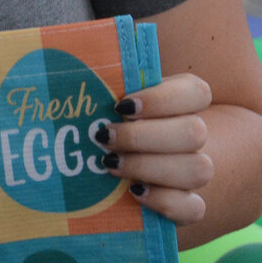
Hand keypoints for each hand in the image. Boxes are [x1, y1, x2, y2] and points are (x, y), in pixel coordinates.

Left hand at [96, 73, 216, 227]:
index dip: (163, 99)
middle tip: (104, 138)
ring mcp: (195, 171)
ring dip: (149, 167)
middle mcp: (195, 135)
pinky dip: (165, 202)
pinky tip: (134, 192)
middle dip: (144, 137)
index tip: (121, 107)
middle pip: (194, 132)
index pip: (196, 92)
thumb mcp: (108, 99)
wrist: (130, 167)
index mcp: (183, 102)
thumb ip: (102, 81)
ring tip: (109, 166)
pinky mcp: (189, 206)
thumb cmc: (111, 123)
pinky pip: (193, 209)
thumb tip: (63, 53)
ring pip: (198, 169)